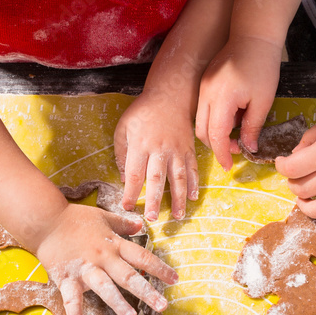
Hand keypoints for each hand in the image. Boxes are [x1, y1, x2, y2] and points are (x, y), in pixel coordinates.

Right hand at [34, 202, 178, 314]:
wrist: (44, 219)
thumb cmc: (73, 218)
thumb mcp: (102, 216)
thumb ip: (123, 223)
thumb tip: (141, 224)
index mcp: (113, 245)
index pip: (141, 257)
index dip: (159, 268)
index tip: (175, 280)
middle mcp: (103, 258)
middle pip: (128, 276)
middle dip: (147, 292)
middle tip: (163, 306)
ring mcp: (85, 269)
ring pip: (105, 288)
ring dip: (118, 303)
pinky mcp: (66, 278)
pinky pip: (71, 299)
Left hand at [115, 94, 198, 221]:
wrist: (169, 96)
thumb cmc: (142, 113)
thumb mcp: (123, 128)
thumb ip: (121, 154)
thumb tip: (123, 179)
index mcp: (140, 145)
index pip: (133, 174)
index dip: (130, 192)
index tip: (127, 207)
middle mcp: (159, 150)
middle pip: (156, 179)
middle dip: (154, 200)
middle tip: (152, 218)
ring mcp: (176, 150)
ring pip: (178, 177)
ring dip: (177, 198)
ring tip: (177, 216)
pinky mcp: (188, 149)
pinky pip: (192, 169)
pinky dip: (194, 184)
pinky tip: (193, 198)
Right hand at [195, 35, 281, 169]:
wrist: (254, 35)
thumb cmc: (262, 66)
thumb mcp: (262, 101)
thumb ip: (253, 127)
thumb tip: (248, 148)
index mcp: (221, 99)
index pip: (215, 135)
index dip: (222, 153)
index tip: (228, 166)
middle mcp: (206, 93)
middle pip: (202, 131)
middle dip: (217, 146)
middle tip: (237, 150)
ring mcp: (203, 87)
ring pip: (200, 121)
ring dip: (215, 133)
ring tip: (237, 133)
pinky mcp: (205, 82)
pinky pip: (204, 108)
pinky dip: (215, 119)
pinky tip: (234, 116)